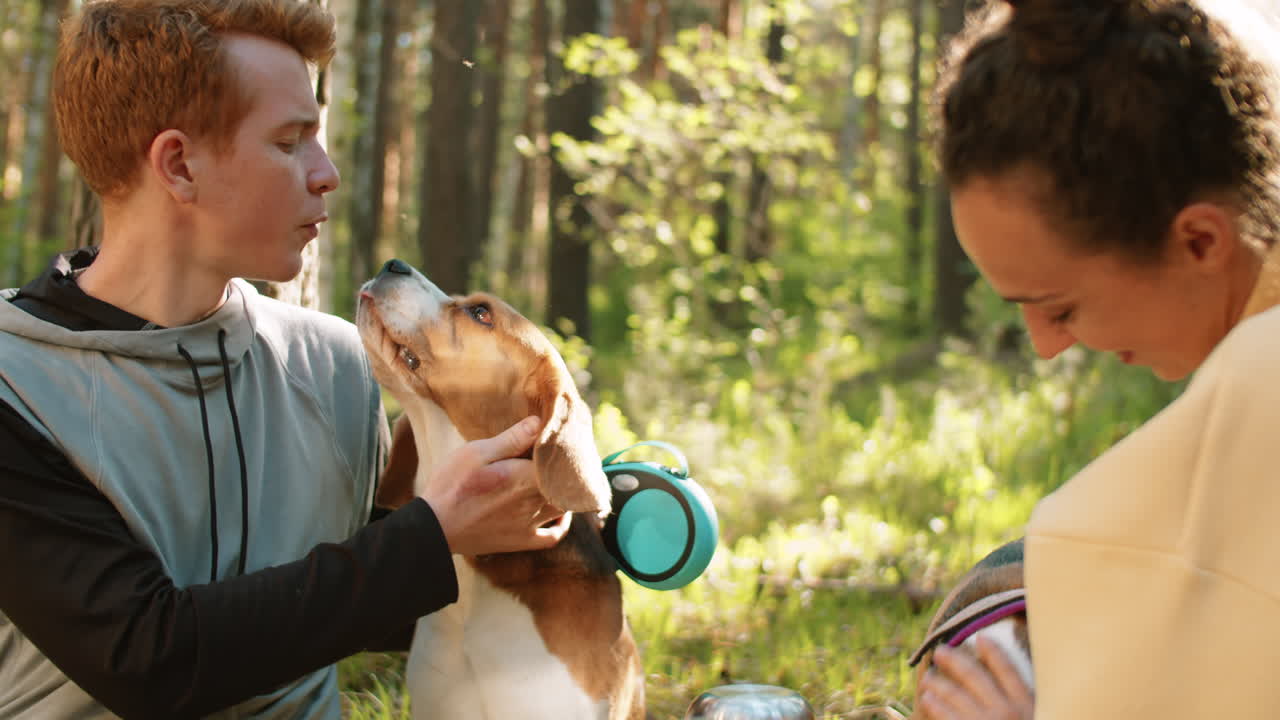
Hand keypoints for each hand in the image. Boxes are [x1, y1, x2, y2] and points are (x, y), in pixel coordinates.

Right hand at [420, 416, 568, 555]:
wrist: (434, 526)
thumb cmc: (452, 485)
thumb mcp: (476, 452)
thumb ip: (512, 439)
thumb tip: (539, 423)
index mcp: (526, 478)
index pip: (561, 462)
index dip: (563, 449)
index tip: (557, 439)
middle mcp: (535, 502)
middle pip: (568, 485)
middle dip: (568, 471)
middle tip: (560, 458)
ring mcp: (530, 524)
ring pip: (565, 508)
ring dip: (567, 493)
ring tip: (557, 480)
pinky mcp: (521, 541)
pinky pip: (553, 537)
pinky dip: (562, 525)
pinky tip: (557, 514)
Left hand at [915, 637, 1033, 719]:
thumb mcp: (1045, 717)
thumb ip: (1027, 706)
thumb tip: (1011, 693)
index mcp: (1029, 707)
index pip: (1009, 672)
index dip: (993, 653)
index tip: (980, 637)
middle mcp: (1007, 713)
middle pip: (976, 678)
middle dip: (955, 662)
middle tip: (940, 651)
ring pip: (956, 696)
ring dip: (939, 683)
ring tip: (928, 678)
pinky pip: (948, 719)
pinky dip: (936, 707)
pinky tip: (927, 701)